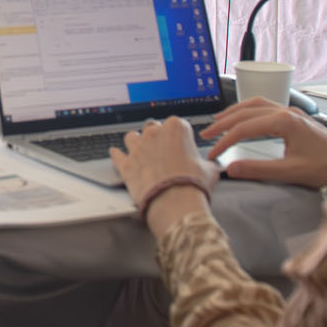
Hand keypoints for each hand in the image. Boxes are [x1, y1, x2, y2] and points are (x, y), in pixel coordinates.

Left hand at [109, 118, 217, 234]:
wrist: (175, 202)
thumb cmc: (193, 183)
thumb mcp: (209, 169)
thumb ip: (206, 162)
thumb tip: (208, 166)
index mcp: (176, 127)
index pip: (176, 124)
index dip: (179, 136)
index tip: (181, 145)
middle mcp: (154, 133)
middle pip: (152, 127)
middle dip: (157, 136)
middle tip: (163, 150)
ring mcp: (137, 147)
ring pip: (132, 137)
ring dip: (136, 143)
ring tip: (141, 152)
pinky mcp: (126, 164)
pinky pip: (117, 155)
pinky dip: (117, 155)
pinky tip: (117, 155)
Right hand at [199, 98, 326, 188]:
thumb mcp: (291, 172)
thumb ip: (259, 170)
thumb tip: (231, 168)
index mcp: (284, 122)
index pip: (244, 128)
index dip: (225, 141)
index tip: (213, 154)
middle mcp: (287, 112)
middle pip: (246, 111)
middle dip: (223, 122)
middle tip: (206, 134)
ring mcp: (292, 113)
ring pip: (256, 105)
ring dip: (235, 112)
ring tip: (219, 121)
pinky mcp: (297, 119)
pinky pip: (266, 107)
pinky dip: (249, 112)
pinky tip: (246, 119)